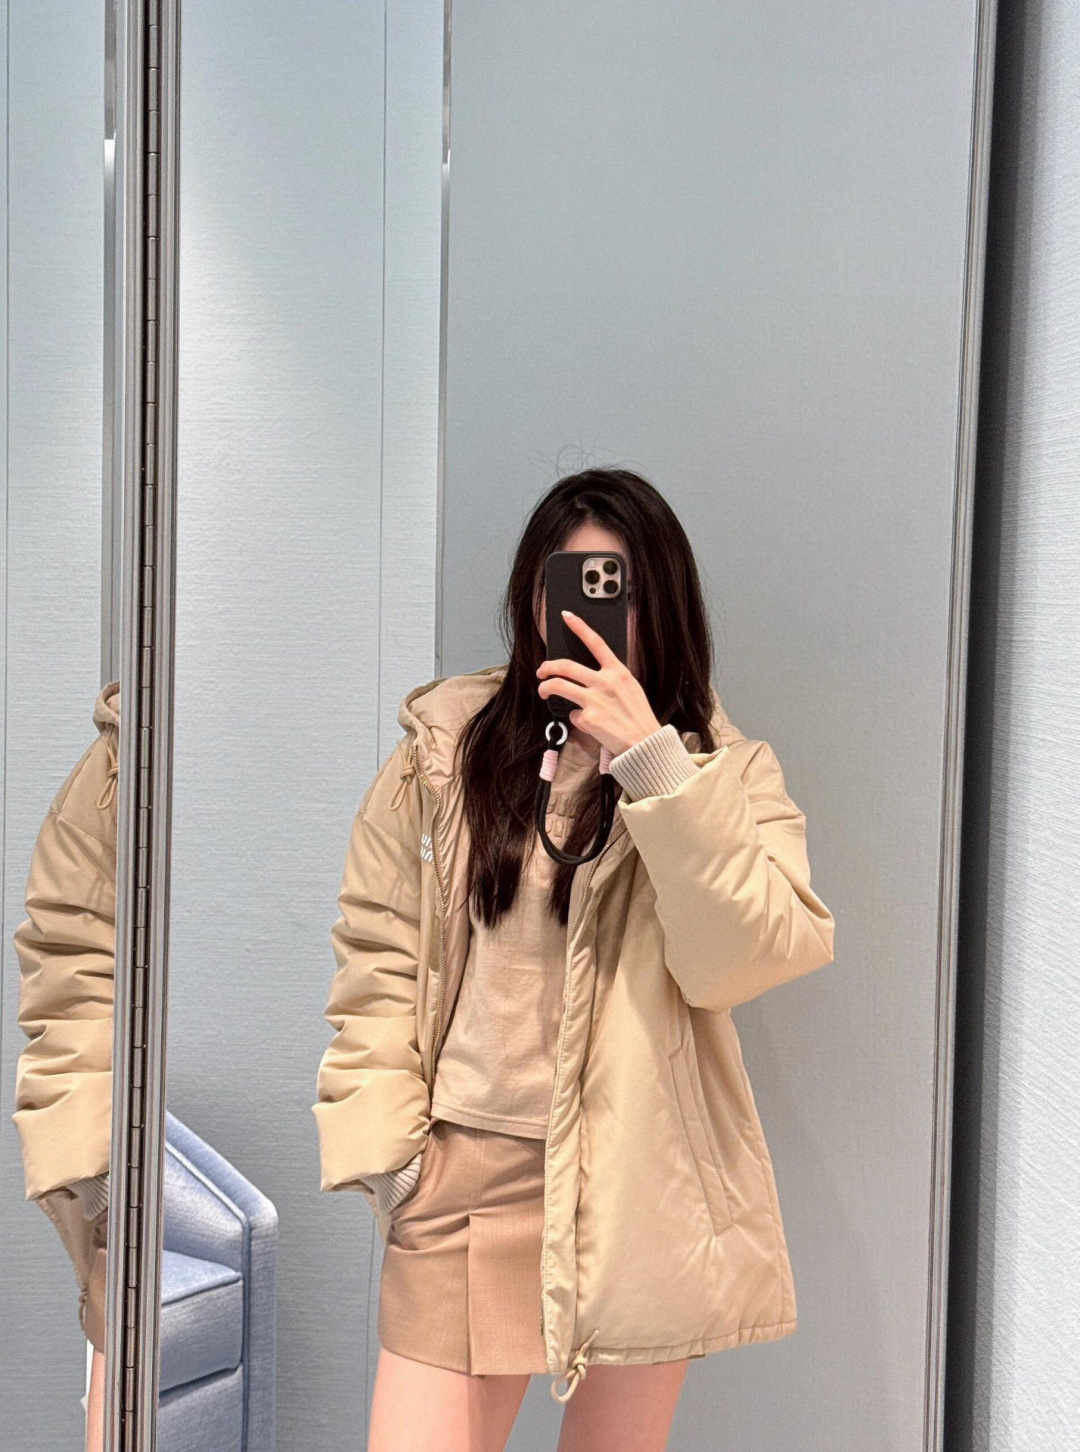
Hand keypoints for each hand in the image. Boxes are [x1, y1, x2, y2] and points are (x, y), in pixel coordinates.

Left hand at [536, 610, 661, 755]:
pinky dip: (578, 720)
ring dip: (545, 687)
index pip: (596, 643)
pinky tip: (590, 726)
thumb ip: (611, 679)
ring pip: (558, 686)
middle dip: (548, 666)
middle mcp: (605, 682)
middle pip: (566, 666)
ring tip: (543, 691)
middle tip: (542, 670)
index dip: (580, 627)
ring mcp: (594, 699)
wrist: (644, 743)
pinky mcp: (588, 718)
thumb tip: (588, 678)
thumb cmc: (638, 717)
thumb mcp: (630, 689)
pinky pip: (573, 715)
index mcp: (618, 672)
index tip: (567, 616)